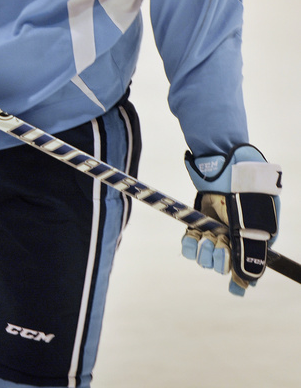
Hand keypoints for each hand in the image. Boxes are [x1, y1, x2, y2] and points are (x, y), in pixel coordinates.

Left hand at [182, 144, 280, 294]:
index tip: (235, 289)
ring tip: (207, 241)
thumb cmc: (248, 188)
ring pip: (207, 256)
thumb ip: (250, 251)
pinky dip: (190, 246)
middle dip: (221, 261)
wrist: (227, 159)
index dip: (241, 280)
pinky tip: (191, 241)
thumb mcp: (254, 220)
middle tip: (220, 247)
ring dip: (205, 254)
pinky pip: (192, 242)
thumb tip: (249, 283)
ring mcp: (218, 227)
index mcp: (258, 237)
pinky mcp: (200, 219)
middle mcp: (237, 235)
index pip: (250, 267)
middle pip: (226, 264)